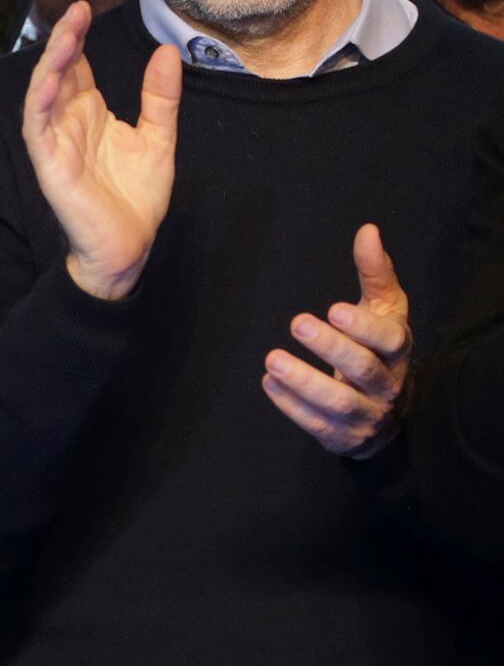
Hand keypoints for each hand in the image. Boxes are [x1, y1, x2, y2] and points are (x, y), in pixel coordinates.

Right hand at [21, 1, 180, 300]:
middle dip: (66, 39)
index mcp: (90, 113)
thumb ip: (159, 97)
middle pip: (59, 71)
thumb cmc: (136, 197)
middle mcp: (68, 121)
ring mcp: (55, 141)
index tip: (88, 6)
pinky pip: (38, 125)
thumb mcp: (159, 138)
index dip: (80, 36)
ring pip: (44, 92)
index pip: (79, 65)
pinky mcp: (49, 162)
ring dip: (51, 63)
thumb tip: (167, 51)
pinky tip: (51, 78)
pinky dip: (41, 99)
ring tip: (66, 35)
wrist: (128, 247)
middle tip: (77, 8)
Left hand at [263, 224, 411, 455]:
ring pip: (340, 402)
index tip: (334, 309)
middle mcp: (387, 384)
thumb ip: (375, 273)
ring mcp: (367, 414)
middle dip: (330, 348)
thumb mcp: (383, 310)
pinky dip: (290, 405)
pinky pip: (316, 424)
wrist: (387, 411)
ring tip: (272, 359)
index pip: (390, 339)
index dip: (364, 327)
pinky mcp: (342, 436)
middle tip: (297, 323)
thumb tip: (368, 230)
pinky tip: (268, 381)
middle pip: (364, 369)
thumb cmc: (379, 348)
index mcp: (397, 350)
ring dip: (304, 381)